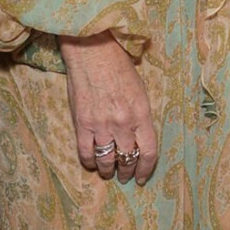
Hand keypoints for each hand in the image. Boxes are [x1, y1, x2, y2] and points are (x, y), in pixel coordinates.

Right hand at [61, 33, 157, 186]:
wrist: (94, 52)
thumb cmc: (120, 68)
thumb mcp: (141, 92)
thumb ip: (141, 117)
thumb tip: (138, 138)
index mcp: (141, 115)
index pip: (148, 152)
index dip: (146, 169)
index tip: (143, 177)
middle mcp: (123, 123)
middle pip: (128, 159)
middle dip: (128, 172)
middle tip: (125, 176)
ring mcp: (101, 125)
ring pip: (106, 160)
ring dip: (109, 171)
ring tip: (109, 173)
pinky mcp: (81, 123)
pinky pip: (85, 152)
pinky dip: (90, 162)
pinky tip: (93, 164)